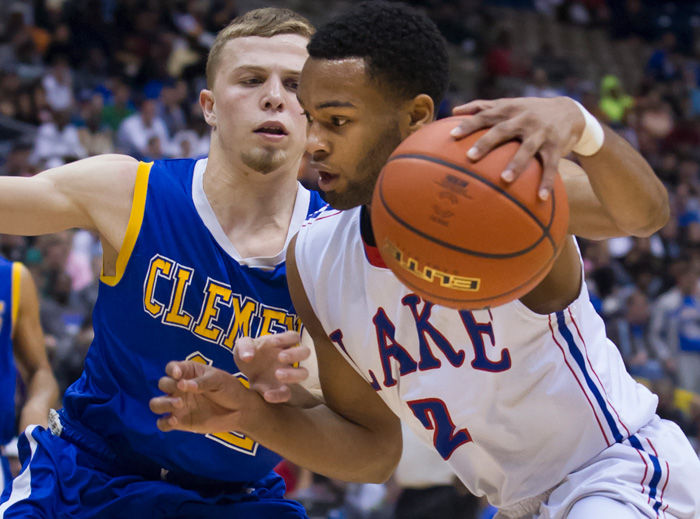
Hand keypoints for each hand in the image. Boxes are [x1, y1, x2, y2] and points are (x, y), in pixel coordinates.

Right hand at [149, 360, 254, 433]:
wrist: (241, 411)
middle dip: (168, 387)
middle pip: (162, 384)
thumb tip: (183, 385)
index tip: (179, 375)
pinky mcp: (180, 421)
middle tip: (183, 394)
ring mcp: (179, 404)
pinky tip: (175, 421)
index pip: (172, 368)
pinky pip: (163, 423)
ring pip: (156, 404)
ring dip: (162, 404)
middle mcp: (180, 387)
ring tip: (179, 405)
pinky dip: (164, 423)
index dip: (172, 370)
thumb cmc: (230, 390)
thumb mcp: (219, 380)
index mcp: (189, 373)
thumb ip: (201, 382)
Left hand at [234, 331, 310, 403]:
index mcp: (281, 343)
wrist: (243, 373)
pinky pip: (287, 394)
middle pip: (305, 352)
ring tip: (277, 374)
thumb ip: (244, 346)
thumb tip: (248, 357)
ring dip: (293, 374)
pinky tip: (266, 395)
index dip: (287, 338)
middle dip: (295, 354)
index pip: (293, 336)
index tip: (274, 342)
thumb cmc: (248, 353)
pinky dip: (279, 395)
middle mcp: (288, 358)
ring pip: (303, 373)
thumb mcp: (242, 345)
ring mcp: (287, 374)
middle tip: (280, 357)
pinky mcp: (281, 389)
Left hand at [450, 97, 584, 199]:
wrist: (570, 110)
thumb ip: (482, 106)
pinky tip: (541, 197)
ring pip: (527, 149)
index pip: (485, 115)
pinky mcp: (556, 146)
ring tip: (504, 179)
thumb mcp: (509, 104)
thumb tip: (453, 111)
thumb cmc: (529, 110)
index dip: (469, 124)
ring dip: (516, 164)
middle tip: (470, 157)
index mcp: (509, 109)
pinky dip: (547, 181)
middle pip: (502, 130)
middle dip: (486, 143)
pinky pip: (551, 165)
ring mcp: (540, 132)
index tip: (452, 135)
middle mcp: (524, 119)